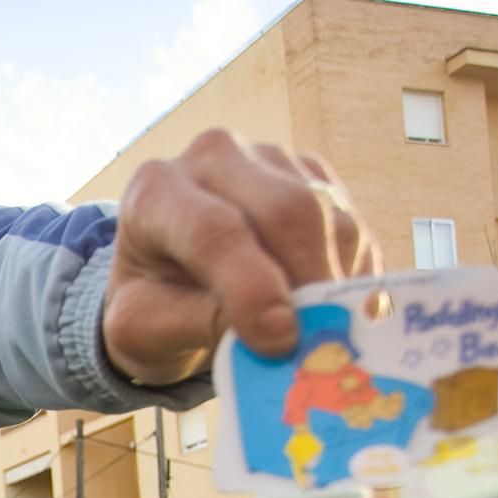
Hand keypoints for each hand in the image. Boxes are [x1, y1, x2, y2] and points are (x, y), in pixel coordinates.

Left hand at [103, 129, 380, 385]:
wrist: (168, 283)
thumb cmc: (151, 306)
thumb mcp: (147, 328)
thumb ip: (199, 324)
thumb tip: (276, 331)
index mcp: (156, 192)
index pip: (213, 230)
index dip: (252, 285)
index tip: (280, 338)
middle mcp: (215, 158)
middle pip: (287, 209)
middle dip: (309, 280)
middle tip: (321, 340)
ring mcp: (270, 160)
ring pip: (328, 216)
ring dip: (333, 281)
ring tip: (320, 330)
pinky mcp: (313, 177)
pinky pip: (351, 226)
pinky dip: (347, 274)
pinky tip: (326, 307)